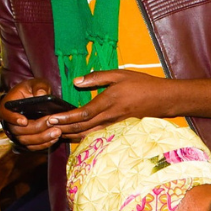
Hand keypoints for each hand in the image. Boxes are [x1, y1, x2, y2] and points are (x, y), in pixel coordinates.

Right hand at [0, 78, 61, 150]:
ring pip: (26, 141)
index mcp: (7, 106)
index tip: (24, 121)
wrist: (34, 100)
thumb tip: (41, 94)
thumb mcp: (36, 84)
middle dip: (36, 128)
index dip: (13, 118)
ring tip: (57, 131)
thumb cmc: (33, 90)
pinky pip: (33, 147)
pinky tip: (55, 138)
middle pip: (18, 130)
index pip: (5, 114)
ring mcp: (17, 133)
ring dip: (42, 138)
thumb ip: (39, 87)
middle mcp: (10, 122)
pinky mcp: (26, 141)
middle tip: (52, 123)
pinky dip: (44, 144)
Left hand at [45, 70, 178, 140]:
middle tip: (47, 129)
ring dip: (72, 135)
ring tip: (57, 134)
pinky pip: (97, 134)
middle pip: (82, 126)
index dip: (66, 117)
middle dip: (64, 128)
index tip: (52, 118)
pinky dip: (84, 136)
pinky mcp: (118, 127)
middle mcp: (110, 116)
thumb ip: (97, 77)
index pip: (83, 113)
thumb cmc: (142, 84)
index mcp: (109, 101)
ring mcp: (114, 124)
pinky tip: (75, 135)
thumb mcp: (119, 74)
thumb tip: (77, 81)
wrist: (163, 100)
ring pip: (89, 133)